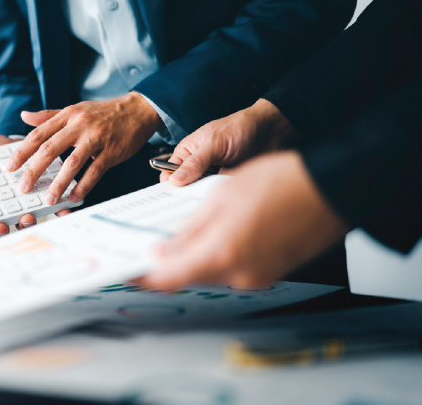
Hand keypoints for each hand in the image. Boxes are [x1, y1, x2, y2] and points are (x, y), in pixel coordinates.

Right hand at [0, 134, 68, 236]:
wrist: (21, 137)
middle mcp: (7, 208)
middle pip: (9, 226)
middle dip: (11, 228)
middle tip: (10, 224)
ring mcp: (27, 204)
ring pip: (29, 221)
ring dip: (31, 222)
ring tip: (31, 215)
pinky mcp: (47, 196)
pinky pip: (54, 210)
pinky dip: (60, 212)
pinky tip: (65, 209)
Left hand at [5, 92, 162, 204]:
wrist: (137, 110)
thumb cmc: (103, 113)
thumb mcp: (74, 109)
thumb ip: (48, 116)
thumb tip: (24, 117)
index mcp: (67, 116)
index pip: (38, 134)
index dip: (22, 152)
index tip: (9, 167)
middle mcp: (79, 126)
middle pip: (50, 149)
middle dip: (34, 170)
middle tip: (23, 188)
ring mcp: (96, 139)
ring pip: (72, 162)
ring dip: (59, 183)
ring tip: (49, 199)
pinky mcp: (111, 152)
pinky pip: (95, 171)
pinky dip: (84, 186)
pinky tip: (75, 197)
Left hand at [138, 151, 349, 289]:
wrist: (334, 187)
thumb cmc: (281, 183)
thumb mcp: (222, 198)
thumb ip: (190, 231)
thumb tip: (164, 253)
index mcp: (220, 255)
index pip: (168, 278)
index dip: (143, 276)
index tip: (127, 271)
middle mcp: (238, 274)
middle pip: (190, 275)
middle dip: (170, 261)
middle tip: (152, 244)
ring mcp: (257, 276)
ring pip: (212, 270)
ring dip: (196, 254)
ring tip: (185, 230)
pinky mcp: (271, 271)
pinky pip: (234, 266)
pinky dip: (220, 253)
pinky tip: (218, 231)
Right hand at [162, 99, 294, 185]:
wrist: (272, 130)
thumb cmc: (240, 128)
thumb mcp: (214, 143)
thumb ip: (195, 163)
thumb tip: (174, 181)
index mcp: (187, 152)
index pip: (169, 174)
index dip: (169, 186)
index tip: (174, 198)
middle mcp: (198, 165)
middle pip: (185, 188)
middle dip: (189, 195)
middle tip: (194, 201)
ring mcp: (212, 176)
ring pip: (203, 194)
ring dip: (208, 195)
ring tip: (214, 195)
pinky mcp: (227, 183)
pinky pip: (220, 195)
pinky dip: (223, 196)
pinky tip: (228, 195)